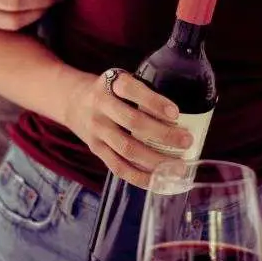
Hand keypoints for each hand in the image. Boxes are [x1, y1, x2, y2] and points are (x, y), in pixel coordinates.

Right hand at [64, 70, 194, 187]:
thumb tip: (188, 112)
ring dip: (156, 160)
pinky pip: (118, 167)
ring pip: (127, 149)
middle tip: (186, 141)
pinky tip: (158, 180)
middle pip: (133, 123)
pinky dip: (140, 177)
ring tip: (179, 166)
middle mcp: (100, 105)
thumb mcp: (122, 79)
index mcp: (111, 83)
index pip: (132, 90)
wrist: (73, 101)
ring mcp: (96, 129)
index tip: (176, 113)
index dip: (154, 102)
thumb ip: (144, 91)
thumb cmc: (112, 91)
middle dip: (163, 135)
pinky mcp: (96, 149)